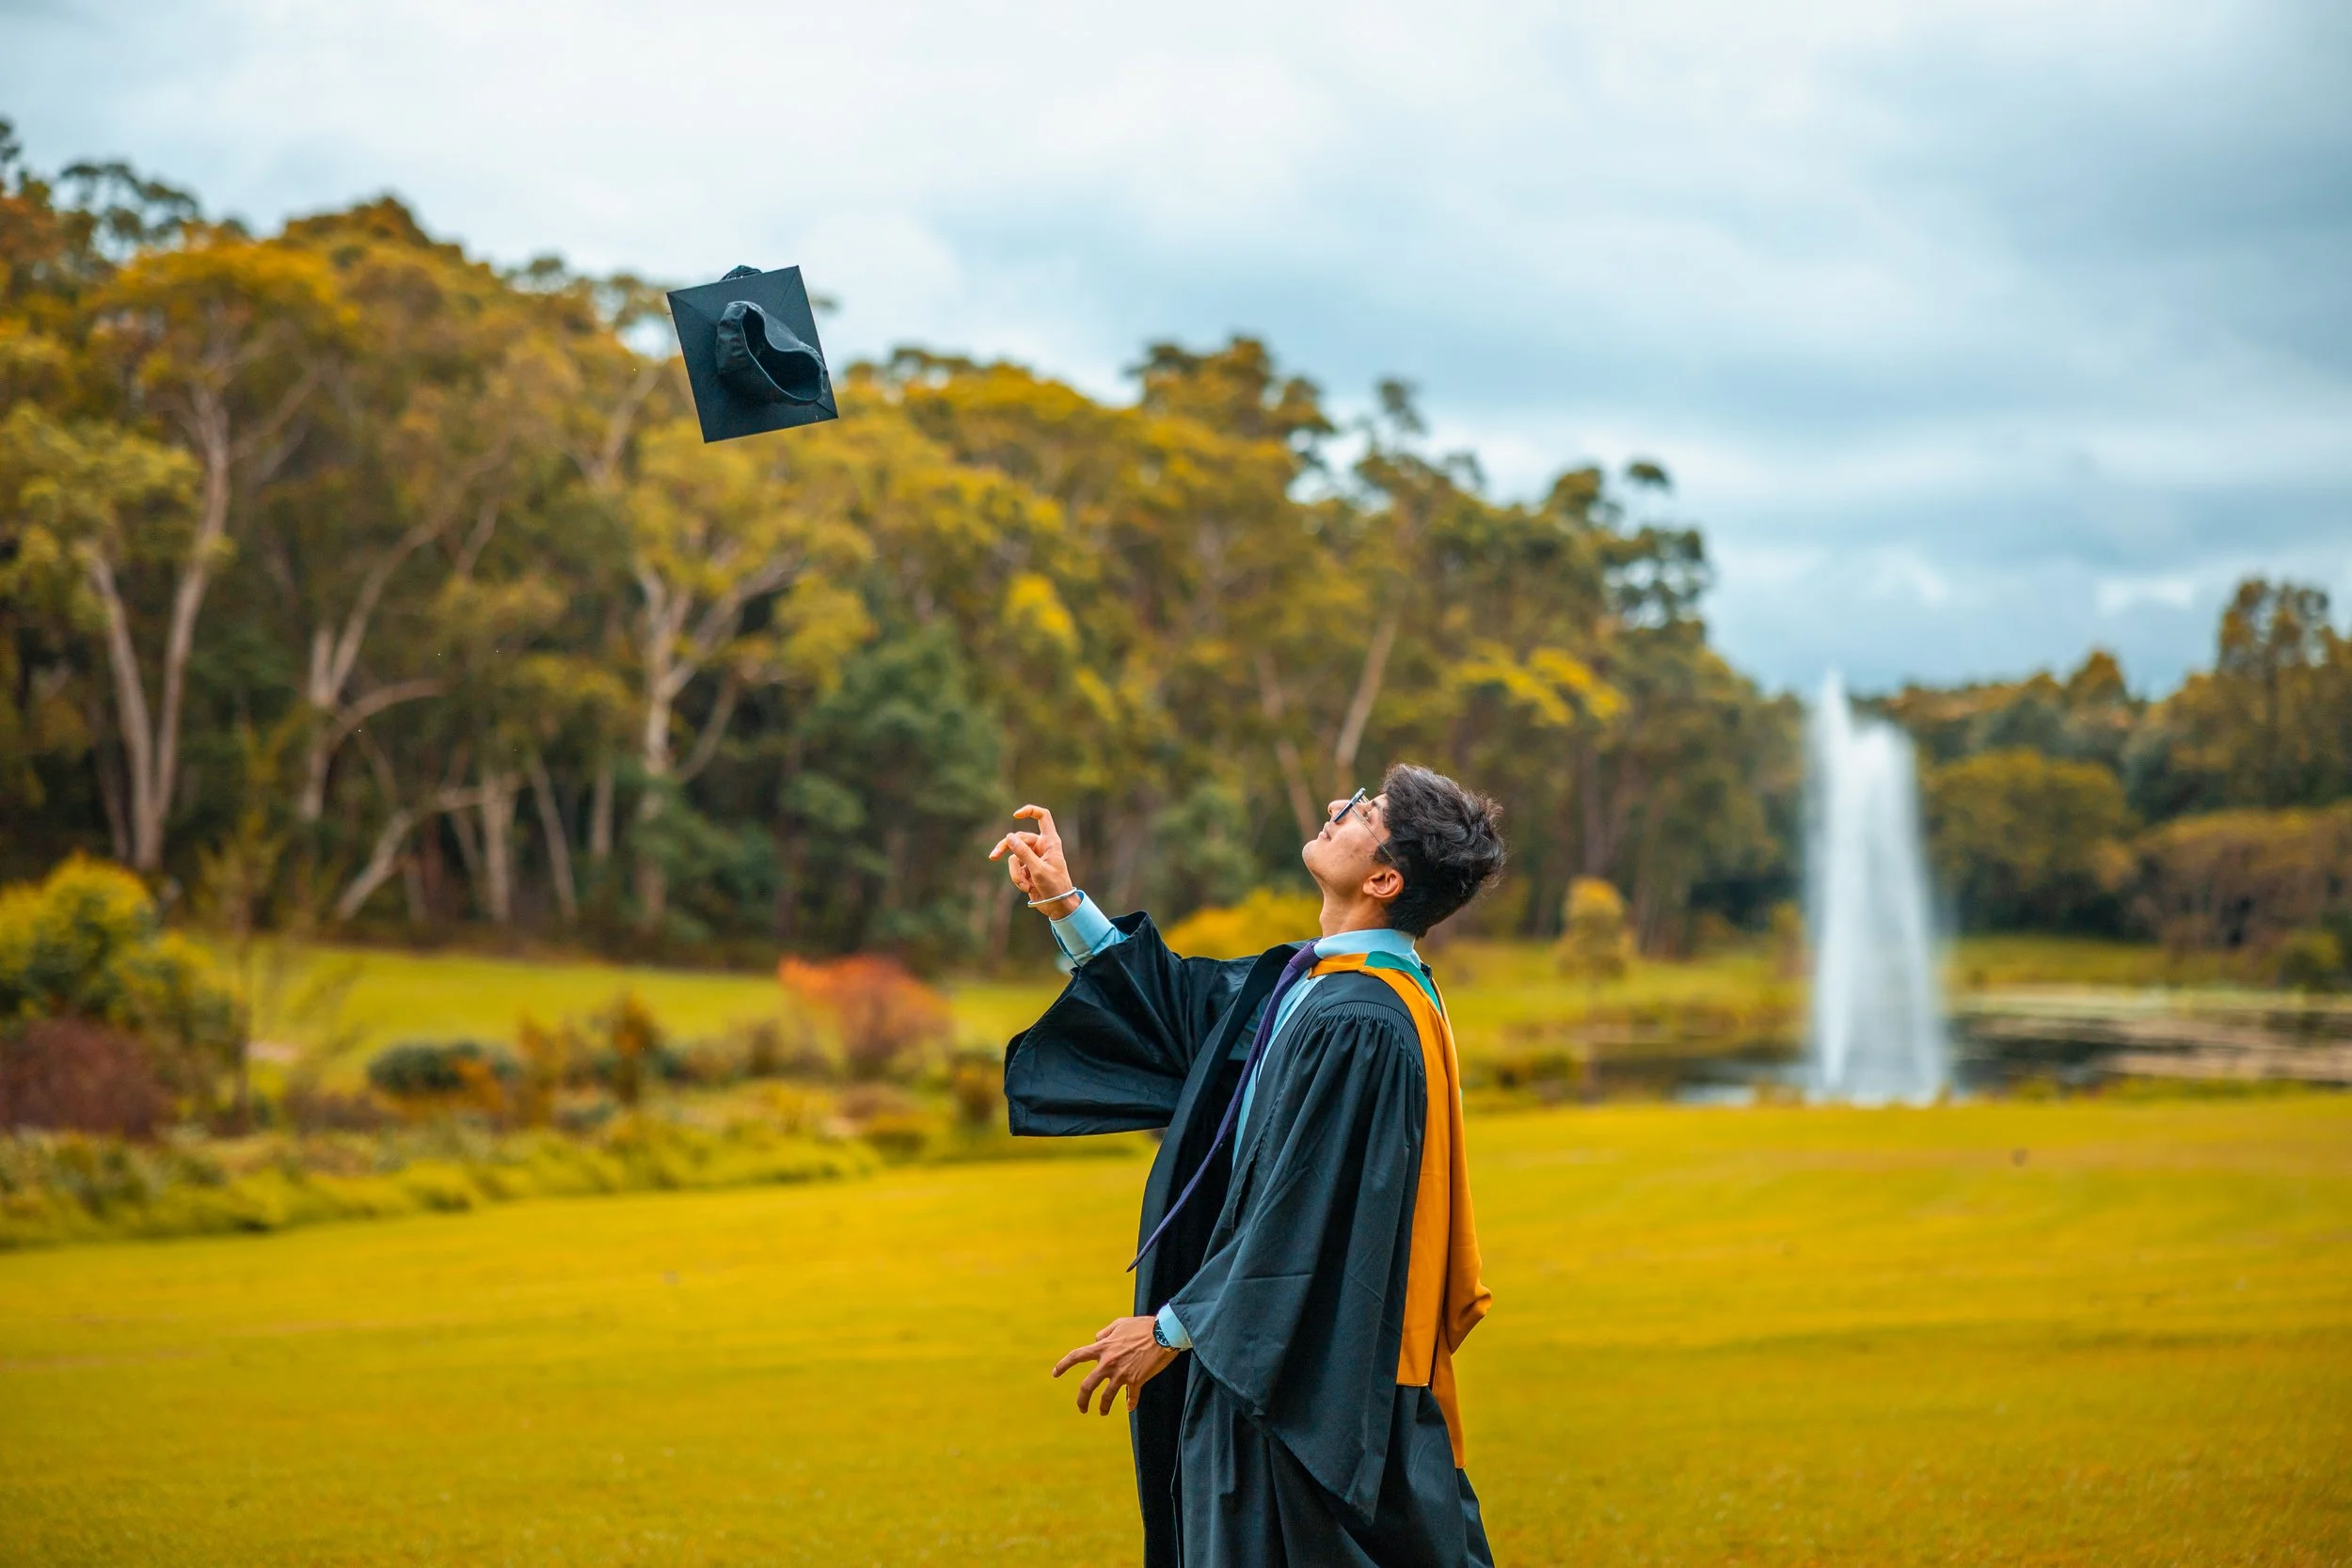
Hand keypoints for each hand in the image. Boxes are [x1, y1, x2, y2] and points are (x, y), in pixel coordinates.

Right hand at [989, 804, 1077, 914]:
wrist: (1058, 907)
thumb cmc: (1055, 887)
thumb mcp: (1038, 870)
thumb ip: (1023, 853)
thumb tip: (1008, 837)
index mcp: (1050, 842)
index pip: (1043, 817)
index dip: (1030, 811)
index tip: (1015, 815)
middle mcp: (1042, 847)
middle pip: (1018, 839)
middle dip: (1006, 848)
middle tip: (993, 856)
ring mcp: (1034, 858)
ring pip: (1014, 857)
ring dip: (1016, 873)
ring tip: (1025, 886)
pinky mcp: (1028, 869)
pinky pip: (1016, 869)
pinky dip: (1019, 879)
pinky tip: (1028, 889)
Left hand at [1051, 1314, 1176, 1415]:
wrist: (1164, 1333)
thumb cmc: (1143, 1326)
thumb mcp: (1120, 1324)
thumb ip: (1105, 1332)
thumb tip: (1096, 1338)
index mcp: (1103, 1347)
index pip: (1077, 1356)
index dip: (1063, 1365)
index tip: (1055, 1374)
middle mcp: (1109, 1362)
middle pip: (1088, 1385)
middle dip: (1082, 1400)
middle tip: (1081, 1408)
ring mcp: (1122, 1373)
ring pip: (1106, 1396)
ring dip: (1103, 1407)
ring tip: (1102, 1412)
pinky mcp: (1137, 1381)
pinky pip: (1131, 1397)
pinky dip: (1130, 1403)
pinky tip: (1129, 1407)